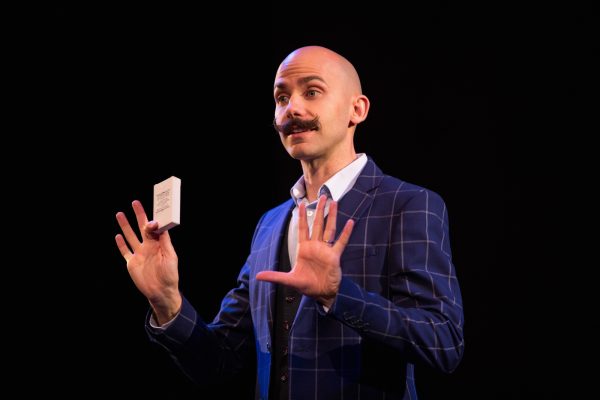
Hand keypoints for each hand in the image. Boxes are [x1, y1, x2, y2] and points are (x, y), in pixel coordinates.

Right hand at [115, 200, 180, 323]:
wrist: (161, 292)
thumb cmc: (170, 274)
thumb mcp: (170, 255)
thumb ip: (163, 240)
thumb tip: (156, 224)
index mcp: (159, 243)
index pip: (154, 226)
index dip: (152, 217)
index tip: (151, 207)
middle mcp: (148, 246)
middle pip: (141, 227)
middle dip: (138, 215)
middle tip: (135, 202)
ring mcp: (139, 254)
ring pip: (130, 236)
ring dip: (125, 225)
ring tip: (120, 214)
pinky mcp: (131, 263)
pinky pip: (125, 251)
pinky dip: (120, 244)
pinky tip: (118, 235)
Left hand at [256, 195, 353, 307]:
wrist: (321, 294)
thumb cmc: (307, 285)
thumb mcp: (289, 280)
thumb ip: (275, 276)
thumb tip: (258, 276)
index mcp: (304, 249)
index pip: (302, 228)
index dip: (301, 216)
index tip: (301, 204)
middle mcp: (315, 246)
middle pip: (317, 224)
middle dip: (319, 210)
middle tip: (323, 196)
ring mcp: (326, 250)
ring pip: (329, 229)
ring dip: (332, 216)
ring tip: (334, 203)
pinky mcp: (335, 256)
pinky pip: (341, 242)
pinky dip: (346, 232)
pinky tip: (350, 222)